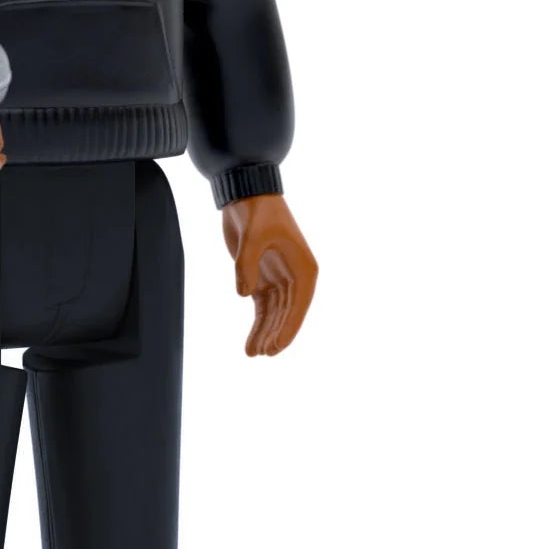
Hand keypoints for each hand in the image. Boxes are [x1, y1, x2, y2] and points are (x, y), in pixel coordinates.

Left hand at [220, 193, 316, 356]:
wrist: (246, 195)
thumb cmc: (257, 212)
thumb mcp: (253, 235)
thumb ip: (247, 266)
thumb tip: (244, 294)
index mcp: (304, 268)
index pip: (298, 304)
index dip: (289, 327)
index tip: (276, 346)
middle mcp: (295, 277)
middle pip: (287, 313)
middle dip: (274, 334)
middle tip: (261, 353)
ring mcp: (279, 280)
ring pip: (274, 314)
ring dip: (264, 333)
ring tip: (252, 353)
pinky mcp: (261, 279)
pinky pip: (262, 307)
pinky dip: (257, 324)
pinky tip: (251, 341)